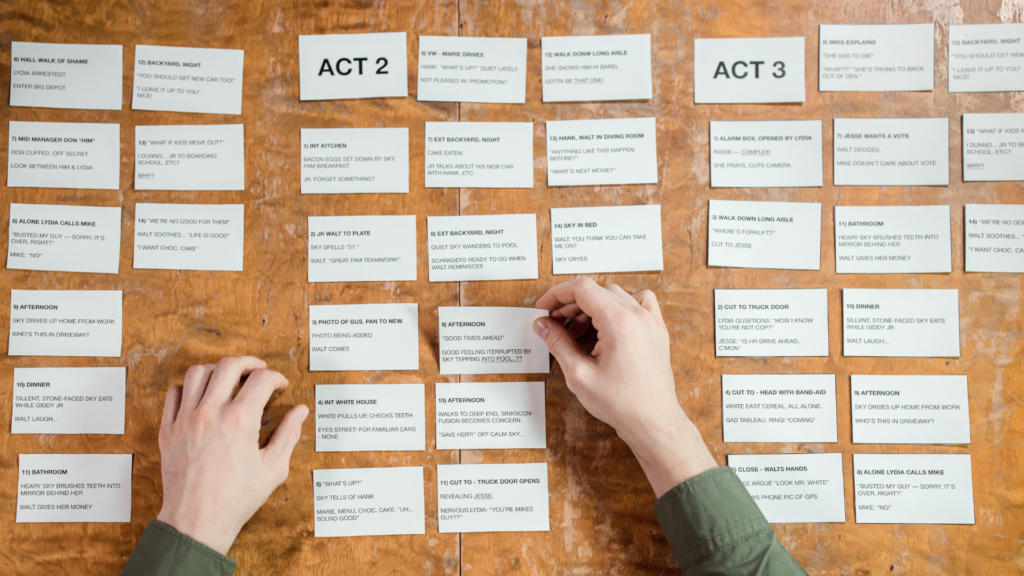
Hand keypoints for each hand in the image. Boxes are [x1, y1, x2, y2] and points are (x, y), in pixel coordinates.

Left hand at [156, 356, 308, 553]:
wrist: (197, 521)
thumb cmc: (236, 499)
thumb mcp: (273, 468)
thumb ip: (288, 434)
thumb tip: (300, 411)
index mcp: (239, 421)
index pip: (261, 379)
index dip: (276, 377)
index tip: (280, 385)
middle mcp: (210, 414)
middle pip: (229, 366)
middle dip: (249, 363)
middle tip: (258, 370)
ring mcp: (185, 420)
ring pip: (198, 373)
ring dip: (217, 370)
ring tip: (229, 378)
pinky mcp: (168, 430)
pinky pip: (174, 393)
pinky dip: (189, 387)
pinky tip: (202, 396)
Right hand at [533, 278, 716, 496]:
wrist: (654, 422)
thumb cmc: (622, 404)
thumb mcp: (579, 374)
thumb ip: (558, 343)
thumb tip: (542, 324)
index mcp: (619, 322)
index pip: (582, 289)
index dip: (557, 295)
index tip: (544, 308)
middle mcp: (638, 316)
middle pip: (597, 291)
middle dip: (571, 304)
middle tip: (554, 324)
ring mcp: (651, 322)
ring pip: (615, 295)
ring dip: (593, 306)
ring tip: (578, 331)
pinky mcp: (657, 331)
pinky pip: (639, 302)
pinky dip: (620, 306)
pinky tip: (608, 325)